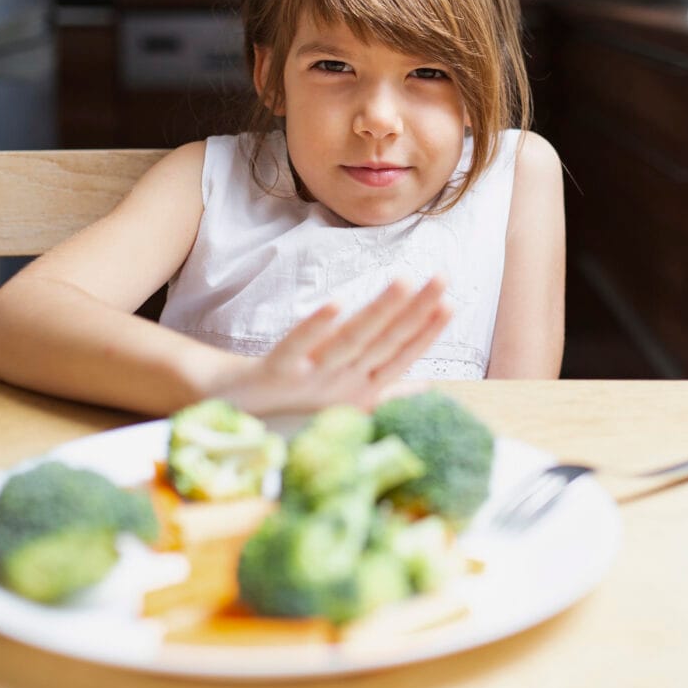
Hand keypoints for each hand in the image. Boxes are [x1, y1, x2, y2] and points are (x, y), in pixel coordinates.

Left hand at [213, 278, 450, 414]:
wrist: (234, 408)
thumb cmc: (294, 400)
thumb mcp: (346, 397)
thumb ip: (387, 391)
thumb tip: (427, 386)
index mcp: (360, 390)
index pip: (402, 356)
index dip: (428, 331)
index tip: (452, 302)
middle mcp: (341, 386)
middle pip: (384, 343)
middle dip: (417, 310)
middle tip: (442, 278)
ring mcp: (311, 379)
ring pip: (352, 341)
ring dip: (380, 312)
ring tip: (404, 282)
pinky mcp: (279, 371)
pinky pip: (301, 346)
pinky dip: (319, 326)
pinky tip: (338, 302)